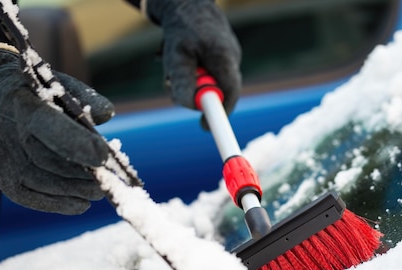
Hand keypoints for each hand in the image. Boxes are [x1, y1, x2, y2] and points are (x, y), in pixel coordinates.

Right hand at [0, 46, 113, 213]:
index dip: (74, 142)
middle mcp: (6, 131)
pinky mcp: (1, 176)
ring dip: (75, 190)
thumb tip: (106, 114)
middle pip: (46, 159)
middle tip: (110, 179)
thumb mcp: (56, 83)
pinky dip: (57, 204)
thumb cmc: (34, 93)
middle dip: (82, 173)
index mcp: (21, 102)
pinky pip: (29, 196)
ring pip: (41, 181)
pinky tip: (81, 205)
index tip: (103, 156)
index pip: (45, 123)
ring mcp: (1, 157)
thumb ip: (83, 96)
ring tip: (100, 191)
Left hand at [146, 0, 241, 115]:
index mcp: (225, 57)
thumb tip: (191, 106)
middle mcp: (231, 58)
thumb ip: (183, 82)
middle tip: (169, 83)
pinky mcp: (221, 55)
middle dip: (193, 91)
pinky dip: (191, 69)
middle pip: (217, 91)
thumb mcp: (175, 56)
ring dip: (188, 78)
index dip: (220, 114)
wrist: (185, 1)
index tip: (205, 127)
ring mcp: (228, 56)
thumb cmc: (180, 28)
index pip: (230, 94)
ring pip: (209, 81)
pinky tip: (181, 54)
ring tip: (172, 59)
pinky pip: (207, 72)